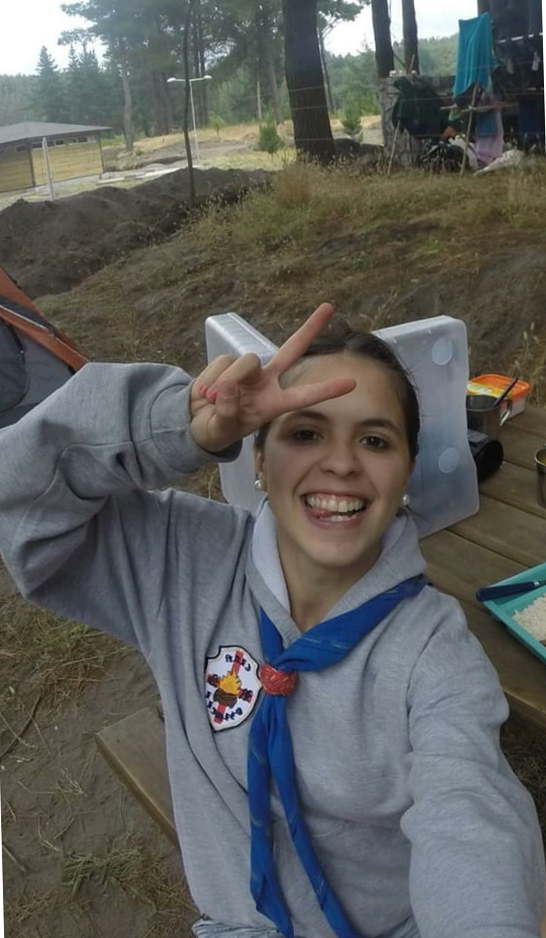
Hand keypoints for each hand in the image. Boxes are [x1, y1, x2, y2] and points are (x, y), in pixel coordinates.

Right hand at [190, 303, 355, 452]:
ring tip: (213, 401)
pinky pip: (223, 362)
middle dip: (310, 328)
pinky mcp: (228, 361)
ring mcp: (249, 370)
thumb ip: (227, 411)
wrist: (196, 420)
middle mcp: (267, 382)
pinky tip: (207, 392)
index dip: (327, 389)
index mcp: (274, 404)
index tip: (352, 382)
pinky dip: (211, 378)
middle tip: (330, 306)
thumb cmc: (218, 428)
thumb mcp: (223, 429)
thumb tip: (228, 387)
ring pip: (245, 362)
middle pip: (292, 349)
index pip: (305, 395)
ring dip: (226, 382)